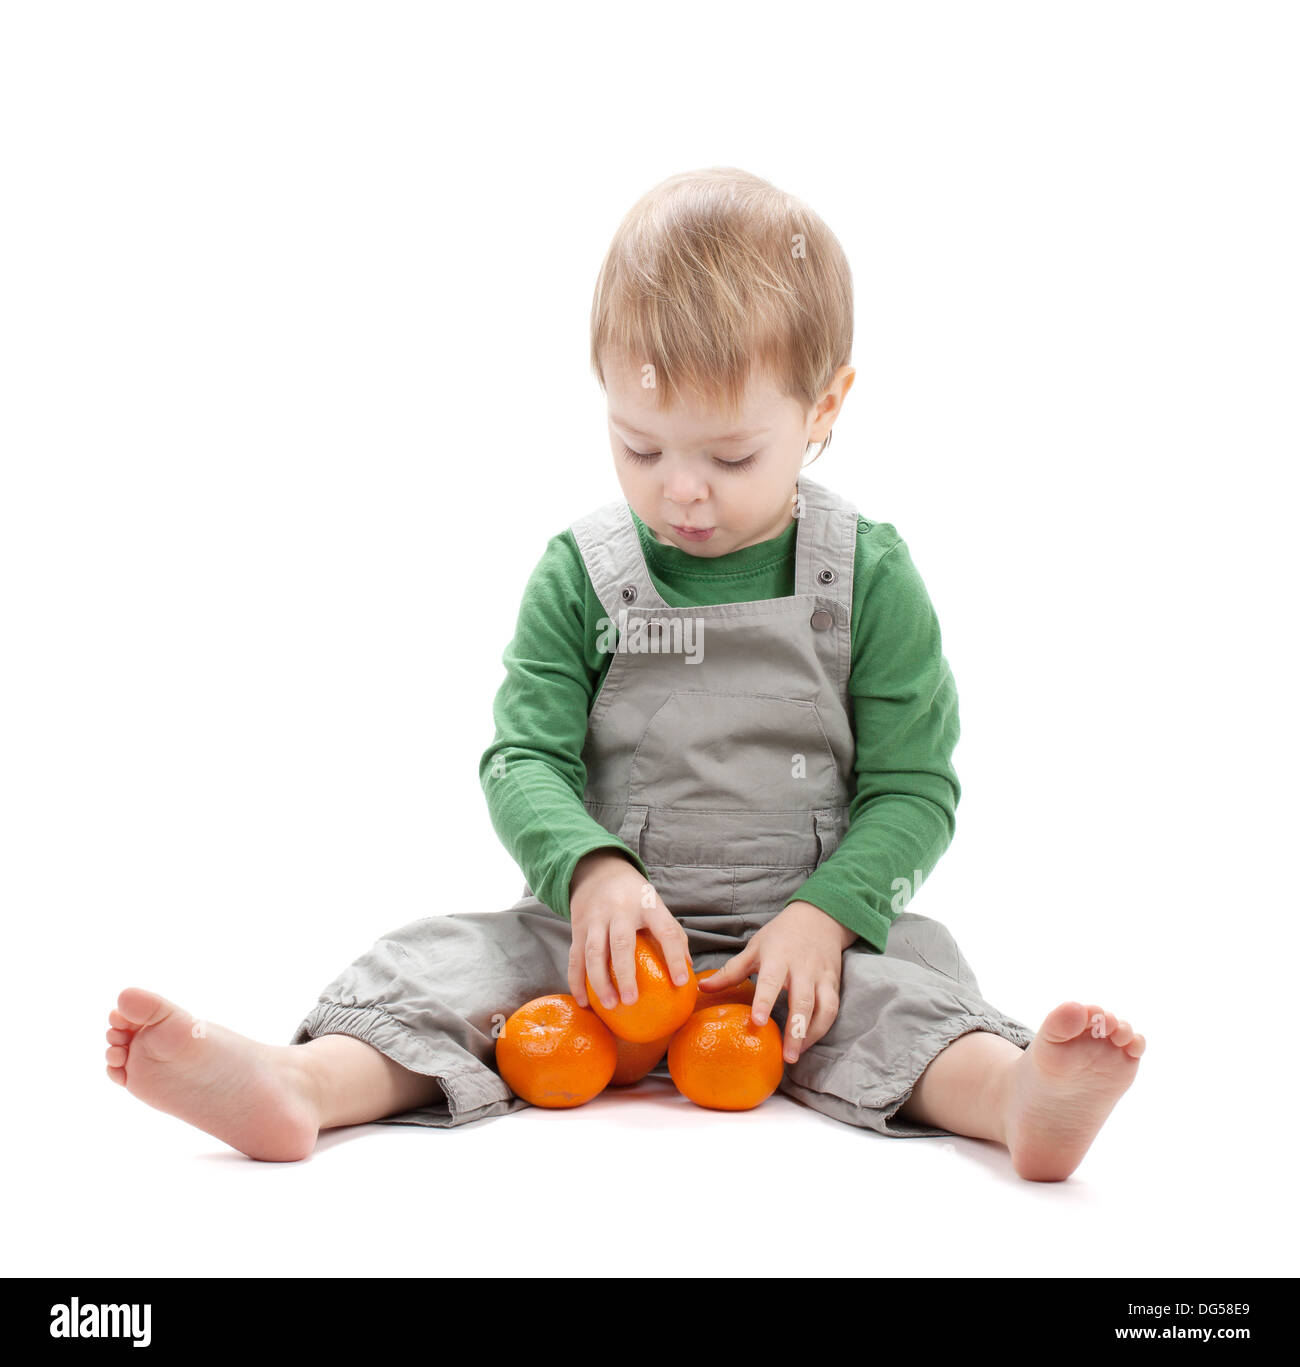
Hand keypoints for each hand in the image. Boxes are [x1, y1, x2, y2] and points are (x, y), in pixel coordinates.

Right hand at [567, 850, 692, 1010]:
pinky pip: (575, 957)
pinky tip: (584, 1002)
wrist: (599, 871)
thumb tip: (688, 970)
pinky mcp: (578, 927)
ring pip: (594, 952)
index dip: (674, 956)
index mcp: (648, 905)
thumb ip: (673, 935)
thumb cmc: (637, 898)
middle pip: (622, 943)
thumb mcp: (657, 906)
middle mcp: (620, 910)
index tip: (681, 983)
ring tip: (609, 1006)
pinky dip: (576, 981)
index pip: (665, 931)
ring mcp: (596, 918)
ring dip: (599, 981)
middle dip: (625, 974)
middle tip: (631, 1001)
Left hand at [698, 901, 857, 1064]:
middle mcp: (802, 968)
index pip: (771, 981)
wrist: (819, 918)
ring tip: (796, 1056)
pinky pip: (832, 1009)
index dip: (765, 1002)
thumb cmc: (780, 935)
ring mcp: (821, 977)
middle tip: (787, 1057)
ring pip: (823, 1008)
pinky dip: (822, 1028)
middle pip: (802, 1001)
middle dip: (795, 1030)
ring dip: (811, 1034)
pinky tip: (807, 1043)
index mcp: (778, 957)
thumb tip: (702, 989)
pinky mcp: (834, 984)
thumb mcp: (754, 948)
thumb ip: (731, 971)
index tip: (758, 1022)